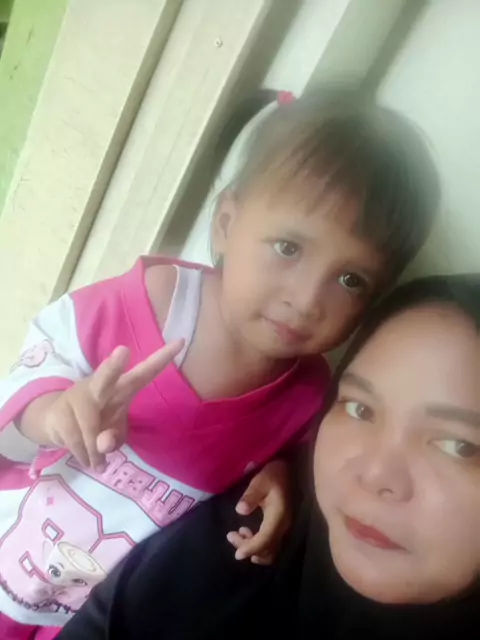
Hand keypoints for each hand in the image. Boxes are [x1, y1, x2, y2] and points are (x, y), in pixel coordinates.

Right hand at [41, 341, 182, 470]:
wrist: (55, 421)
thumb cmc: (97, 422)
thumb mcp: (113, 432)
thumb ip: (114, 439)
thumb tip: (102, 443)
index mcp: (123, 387)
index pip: (145, 372)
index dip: (162, 359)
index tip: (181, 342)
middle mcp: (100, 386)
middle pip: (106, 375)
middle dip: (113, 366)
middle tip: (123, 351)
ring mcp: (78, 396)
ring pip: (90, 428)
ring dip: (95, 450)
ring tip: (98, 460)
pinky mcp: (60, 411)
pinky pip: (76, 441)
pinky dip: (84, 456)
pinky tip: (87, 458)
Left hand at [227, 459, 291, 564]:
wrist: (289, 470)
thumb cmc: (273, 474)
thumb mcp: (260, 481)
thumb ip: (250, 495)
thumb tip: (240, 510)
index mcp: (278, 516)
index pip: (265, 540)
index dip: (251, 548)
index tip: (237, 554)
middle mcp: (283, 526)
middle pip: (267, 549)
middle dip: (248, 548)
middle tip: (231, 536)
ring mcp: (284, 527)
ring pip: (270, 549)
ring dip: (253, 548)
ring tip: (237, 534)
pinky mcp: (281, 526)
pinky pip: (271, 543)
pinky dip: (258, 544)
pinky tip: (246, 531)